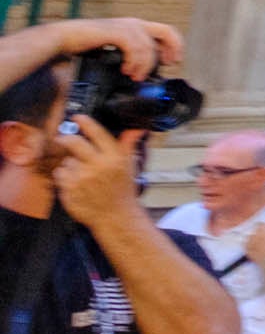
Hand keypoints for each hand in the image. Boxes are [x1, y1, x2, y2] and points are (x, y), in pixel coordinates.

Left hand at [45, 114, 150, 233]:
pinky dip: (64, 177)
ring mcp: (81, 178)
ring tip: (82, 173)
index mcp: (114, 158)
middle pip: (74, 142)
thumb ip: (128, 145)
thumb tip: (136, 129)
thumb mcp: (129, 166)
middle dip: (67, 139)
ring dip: (70, 164)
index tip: (78, 117)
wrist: (115, 216)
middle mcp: (98, 166)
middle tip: (64, 139)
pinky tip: (76, 183)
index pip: (97, 133)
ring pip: (66, 160)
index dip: (85, 122)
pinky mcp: (69, 189)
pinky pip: (59, 174)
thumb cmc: (122, 191)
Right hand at [50, 18, 177, 78]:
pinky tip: (127, 70)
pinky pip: (134, 48)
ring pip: (148, 47)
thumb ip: (128, 53)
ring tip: (136, 76)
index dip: (174, 45)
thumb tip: (141, 68)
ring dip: (145, 65)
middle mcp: (133, 23)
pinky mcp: (115, 31)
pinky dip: (134, 62)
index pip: (165, 31)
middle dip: (172, 49)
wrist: (64, 37)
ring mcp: (124, 26)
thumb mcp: (113, 48)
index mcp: (134, 26)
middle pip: (166, 32)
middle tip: (168, 65)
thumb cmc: (85, 44)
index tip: (173, 61)